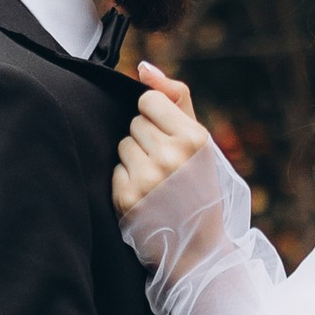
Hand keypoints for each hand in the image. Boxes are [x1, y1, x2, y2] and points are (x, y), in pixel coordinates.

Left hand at [112, 63, 214, 221]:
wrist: (198, 247)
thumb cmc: (198, 185)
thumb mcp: (199, 141)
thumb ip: (175, 97)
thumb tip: (142, 66)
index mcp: (194, 138)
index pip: (149, 100)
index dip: (156, 116)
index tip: (169, 137)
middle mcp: (171, 156)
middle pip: (134, 122)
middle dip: (146, 139)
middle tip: (165, 165)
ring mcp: (148, 178)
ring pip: (122, 144)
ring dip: (134, 159)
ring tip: (156, 180)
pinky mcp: (127, 198)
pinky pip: (115, 170)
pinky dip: (125, 181)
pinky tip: (145, 195)